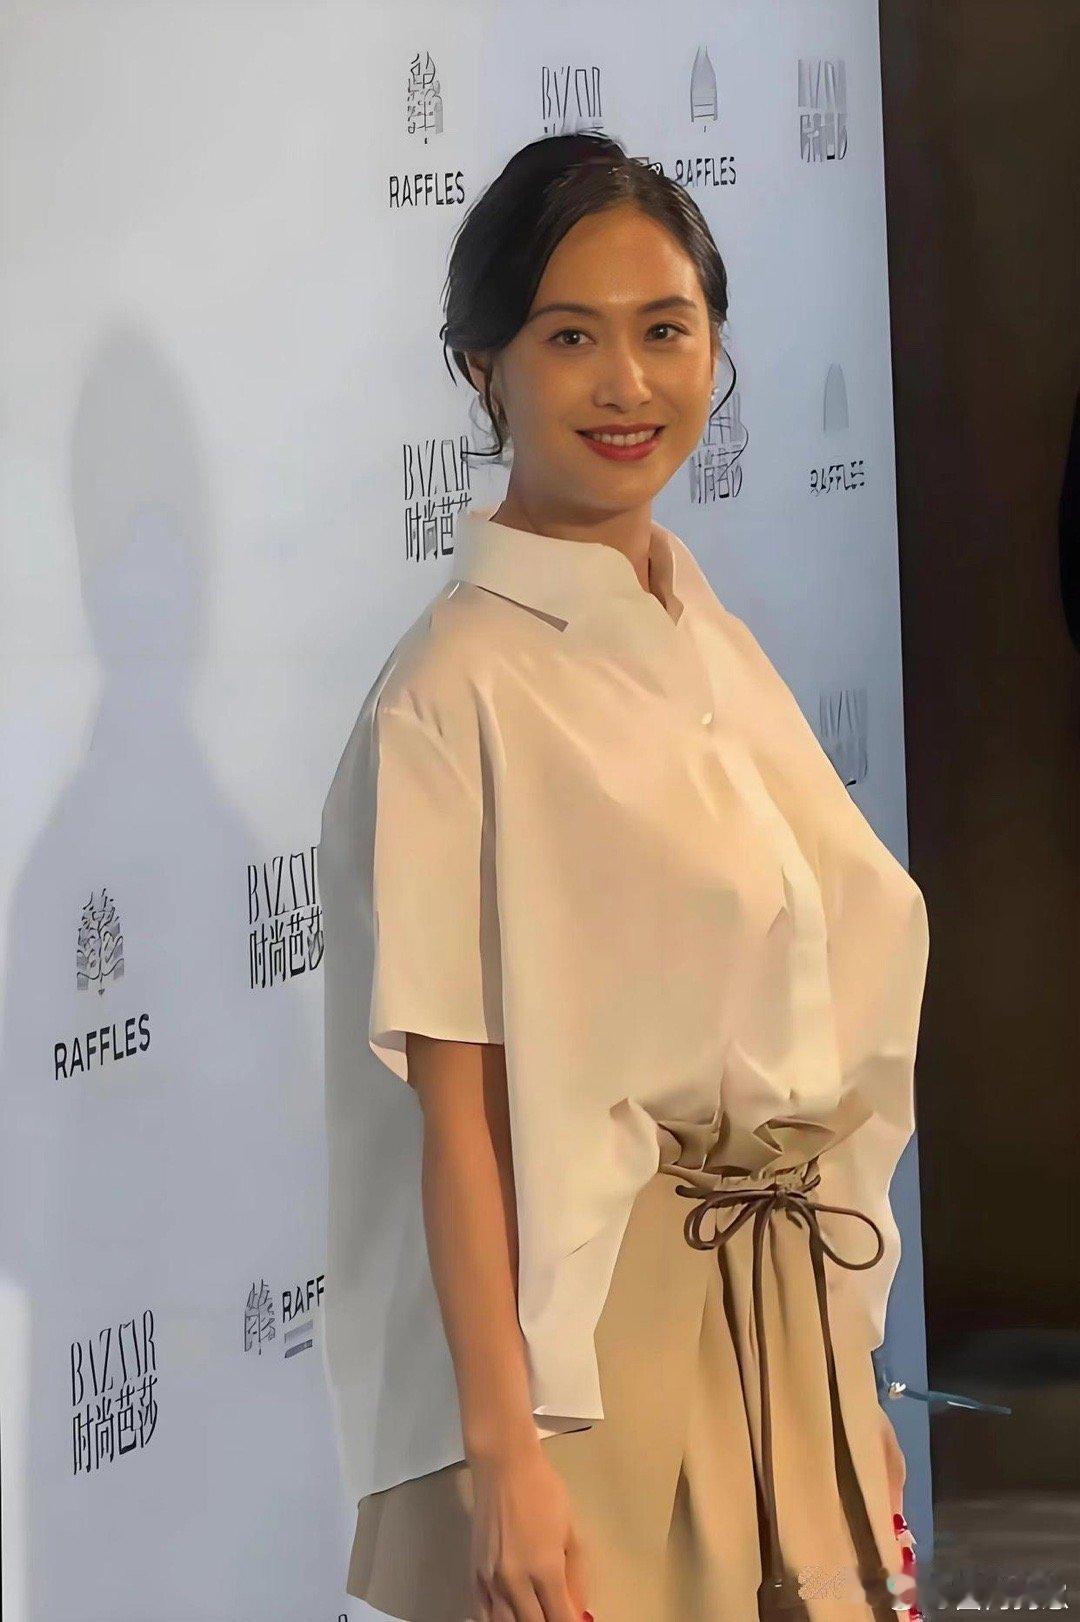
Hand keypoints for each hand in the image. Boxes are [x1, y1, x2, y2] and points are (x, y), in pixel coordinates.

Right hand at [467, 1437, 591, 1620]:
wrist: (503, 1466)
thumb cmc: (543, 1491)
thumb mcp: (570, 1531)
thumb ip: (574, 1576)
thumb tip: (576, 1609)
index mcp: (545, 1569)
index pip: (560, 1619)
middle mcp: (515, 1582)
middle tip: (557, 1615)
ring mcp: (490, 1580)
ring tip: (536, 1614)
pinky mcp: (473, 1574)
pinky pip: (483, 1614)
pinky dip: (498, 1621)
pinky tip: (510, 1615)